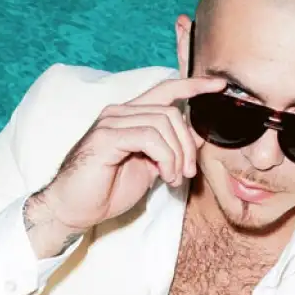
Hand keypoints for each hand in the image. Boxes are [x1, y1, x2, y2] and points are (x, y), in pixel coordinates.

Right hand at [26, 76, 225, 256]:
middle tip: (187, 173)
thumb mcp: (151, 167)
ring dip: (177, 156)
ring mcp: (111, 122)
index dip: (194, 85)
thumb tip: (198, 134)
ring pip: (163, 123)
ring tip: (172, 178)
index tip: (219, 85)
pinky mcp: (106, 137)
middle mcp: (120, 112)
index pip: (166, 89)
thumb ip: (171, 148)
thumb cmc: (108, 189)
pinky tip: (163, 176)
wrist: (75, 209)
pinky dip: (165, 158)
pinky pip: (150, 137)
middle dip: (188, 145)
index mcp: (130, 115)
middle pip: (172, 111)